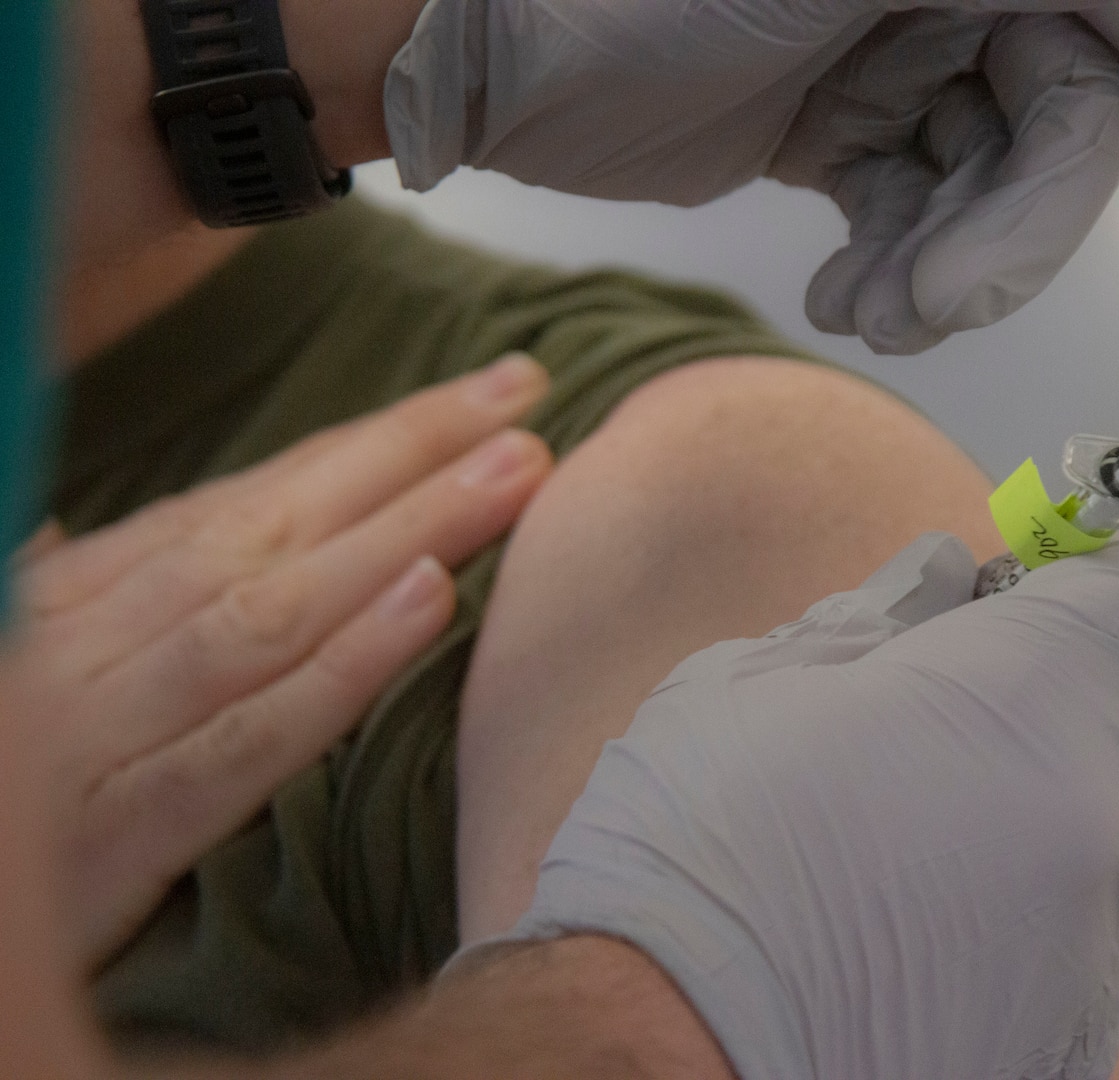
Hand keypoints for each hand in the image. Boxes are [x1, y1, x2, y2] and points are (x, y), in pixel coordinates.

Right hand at [6, 355, 552, 969]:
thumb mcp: (16, 676)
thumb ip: (75, 598)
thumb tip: (66, 522)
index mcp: (72, 600)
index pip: (248, 498)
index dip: (374, 442)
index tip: (482, 397)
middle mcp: (88, 645)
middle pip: (277, 528)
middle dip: (410, 456)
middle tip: (523, 401)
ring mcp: (101, 734)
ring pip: (277, 607)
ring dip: (406, 530)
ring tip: (512, 477)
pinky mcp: (121, 834)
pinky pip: (251, 737)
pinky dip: (343, 664)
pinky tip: (430, 599)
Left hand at [384, 0, 1118, 352]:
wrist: (486, 41)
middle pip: (1074, 122)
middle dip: (1018, 229)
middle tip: (936, 301)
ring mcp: (904, 48)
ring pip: (1000, 184)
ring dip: (954, 266)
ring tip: (872, 311)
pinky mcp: (848, 123)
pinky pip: (924, 212)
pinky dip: (902, 268)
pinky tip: (850, 296)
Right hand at [495, 530, 1118, 1079]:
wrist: (672, 1055)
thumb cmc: (701, 860)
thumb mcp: (761, 681)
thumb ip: (881, 615)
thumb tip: (943, 577)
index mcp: (1035, 692)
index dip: (1084, 575)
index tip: (1029, 586)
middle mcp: (1102, 811)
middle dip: (1066, 690)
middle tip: (952, 708)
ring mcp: (1101, 934)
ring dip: (1054, 804)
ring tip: (926, 830)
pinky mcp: (1082, 1030)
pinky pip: (1091, 935)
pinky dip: (1036, 911)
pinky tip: (931, 923)